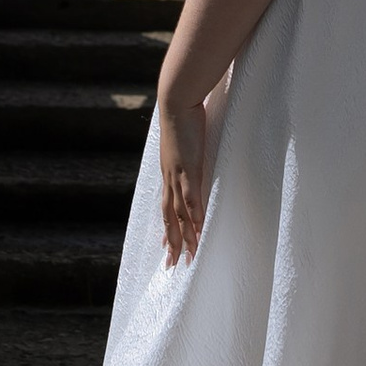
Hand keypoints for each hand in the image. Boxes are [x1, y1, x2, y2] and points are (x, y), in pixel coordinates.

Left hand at [158, 87, 211, 264]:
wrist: (177, 101)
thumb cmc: (183, 115)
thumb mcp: (185, 139)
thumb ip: (189, 151)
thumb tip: (194, 152)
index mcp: (168, 173)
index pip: (166, 207)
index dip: (167, 227)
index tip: (166, 246)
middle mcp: (169, 178)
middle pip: (169, 217)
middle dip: (171, 242)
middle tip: (173, 265)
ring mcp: (178, 175)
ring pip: (179, 214)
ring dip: (184, 236)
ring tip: (189, 256)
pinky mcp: (189, 169)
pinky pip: (192, 198)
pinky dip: (195, 216)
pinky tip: (199, 231)